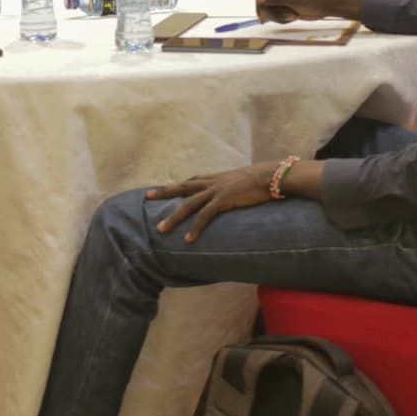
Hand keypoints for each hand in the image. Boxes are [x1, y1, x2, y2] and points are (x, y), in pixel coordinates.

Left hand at [146, 162, 275, 241]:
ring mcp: (215, 191)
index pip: (191, 181)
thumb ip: (233, 188)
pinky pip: (205, 216)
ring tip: (161, 230)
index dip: (177, 186)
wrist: (270, 176)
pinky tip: (188, 239)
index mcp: (215, 178)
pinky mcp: (223, 201)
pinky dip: (195, 228)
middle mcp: (211, 182)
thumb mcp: (241, 182)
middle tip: (147, 196)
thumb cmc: (260, 180)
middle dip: (164, 192)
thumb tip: (234, 194)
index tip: (163, 189)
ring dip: (173, 218)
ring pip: (188, 204)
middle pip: (182, 187)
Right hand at [256, 0, 363, 23]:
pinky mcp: (283, 6)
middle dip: (274, 13)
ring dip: (279, 17)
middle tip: (288, 16)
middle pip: (263, 4)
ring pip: (269, 11)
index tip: (263, 18)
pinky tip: (293, 17)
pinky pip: (274, 15)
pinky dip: (282, 19)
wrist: (325, 6)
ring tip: (293, 16)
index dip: (261, 6)